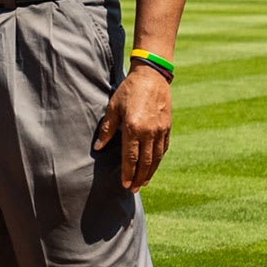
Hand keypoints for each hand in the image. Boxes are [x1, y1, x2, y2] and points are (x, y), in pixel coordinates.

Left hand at [94, 64, 171, 190]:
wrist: (152, 77)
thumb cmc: (128, 91)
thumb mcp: (113, 108)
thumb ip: (107, 129)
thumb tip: (98, 148)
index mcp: (133, 128)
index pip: (130, 157)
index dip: (127, 172)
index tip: (124, 184)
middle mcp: (149, 132)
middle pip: (145, 162)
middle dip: (139, 177)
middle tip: (133, 189)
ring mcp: (161, 130)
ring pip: (157, 157)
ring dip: (150, 172)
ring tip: (143, 182)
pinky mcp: (168, 127)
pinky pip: (164, 148)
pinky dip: (159, 159)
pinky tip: (154, 166)